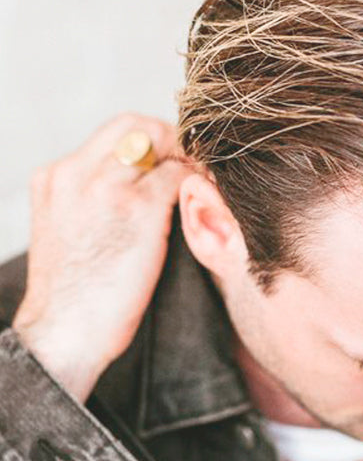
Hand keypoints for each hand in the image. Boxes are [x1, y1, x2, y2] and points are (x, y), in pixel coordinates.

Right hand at [12, 114, 193, 401]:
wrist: (64, 334)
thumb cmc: (76, 298)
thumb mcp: (72, 235)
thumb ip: (94, 204)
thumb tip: (136, 195)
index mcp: (55, 177)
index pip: (112, 134)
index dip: (150, 143)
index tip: (172, 163)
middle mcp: (75, 172)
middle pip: (136, 125)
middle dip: (172, 140)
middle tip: (195, 167)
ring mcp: (105, 187)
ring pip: (161, 143)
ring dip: (189, 159)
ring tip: (206, 184)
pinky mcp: (137, 209)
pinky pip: (180, 176)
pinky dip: (200, 183)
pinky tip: (210, 200)